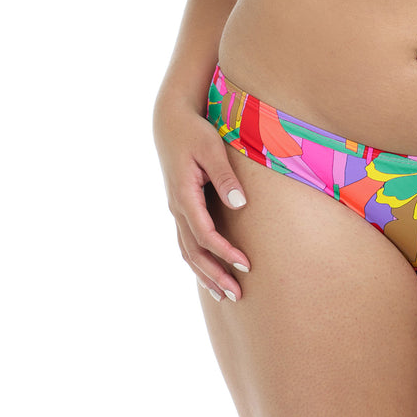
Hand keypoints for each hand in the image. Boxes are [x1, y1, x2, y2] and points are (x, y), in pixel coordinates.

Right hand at [153, 92, 250, 301]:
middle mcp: (177, 207)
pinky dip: (197, 261)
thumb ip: (225, 177)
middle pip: (193, 252)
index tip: (246, 265)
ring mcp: (176, 208)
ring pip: (187, 251)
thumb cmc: (195, 131)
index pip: (204, 234)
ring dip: (205, 274)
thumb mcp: (212, 149)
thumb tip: (240, 203)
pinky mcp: (180, 206)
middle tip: (237, 296)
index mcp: (183, 195)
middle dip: (215, 275)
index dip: (224, 252)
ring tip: (223, 296)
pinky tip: (208, 274)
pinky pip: (186, 241)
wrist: (170, 120)